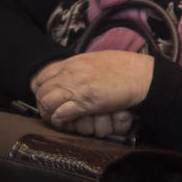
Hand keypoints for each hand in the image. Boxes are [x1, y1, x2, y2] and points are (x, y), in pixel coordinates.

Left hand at [32, 51, 154, 130]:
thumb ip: (82, 66)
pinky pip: (61, 113)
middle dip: (42, 102)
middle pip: (42, 90)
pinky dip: (58, 120)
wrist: (141, 76)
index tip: (46, 95)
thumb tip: (74, 72)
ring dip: (48, 112)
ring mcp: (77, 88)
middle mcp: (71, 74)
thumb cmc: (125, 67)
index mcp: (74, 62)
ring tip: (53, 117)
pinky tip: (62, 122)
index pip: (43, 75)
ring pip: (47, 102)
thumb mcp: (98, 59)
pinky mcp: (84, 103)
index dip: (40, 87)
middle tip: (48, 110)